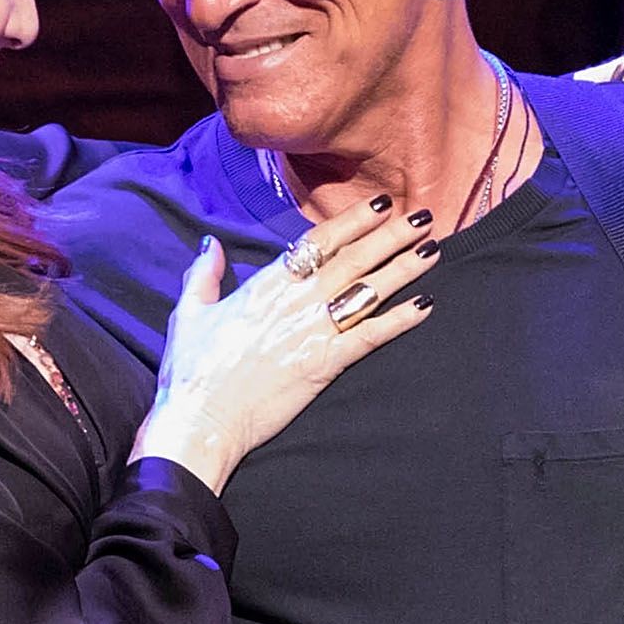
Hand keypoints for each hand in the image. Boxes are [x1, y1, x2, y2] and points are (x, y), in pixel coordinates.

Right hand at [132, 196, 436, 491]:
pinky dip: (399, 321)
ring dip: (403, 270)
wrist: (200, 419)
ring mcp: (313, 331)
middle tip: (423, 217)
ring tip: (432, 251)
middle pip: (354, 259)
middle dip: (391, 236)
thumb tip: (210, 245)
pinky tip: (424, 306)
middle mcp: (295, 300)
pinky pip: (370, 337)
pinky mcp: (324, 364)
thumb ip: (203, 274)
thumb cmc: (191, 370)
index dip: (353, 221)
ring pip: (367, 291)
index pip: (318, 242)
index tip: (380, 204)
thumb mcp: (190, 312)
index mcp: (266, 284)